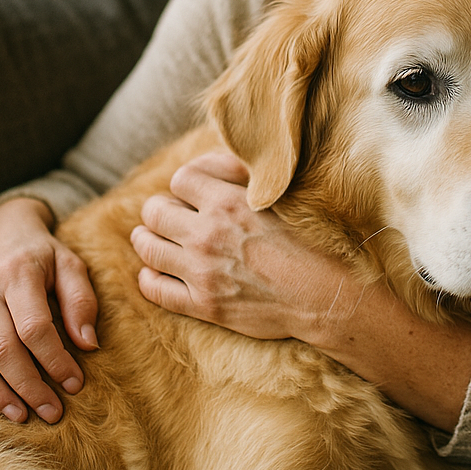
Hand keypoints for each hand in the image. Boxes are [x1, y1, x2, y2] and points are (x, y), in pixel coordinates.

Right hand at [0, 197, 98, 423]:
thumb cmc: (41, 252)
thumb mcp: (70, 264)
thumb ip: (81, 301)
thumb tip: (87, 345)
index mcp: (19, 274)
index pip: (35, 328)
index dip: (55, 360)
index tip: (74, 384)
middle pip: (1, 348)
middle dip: (27, 386)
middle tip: (51, 412)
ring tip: (19, 413)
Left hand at [132, 152, 356, 341]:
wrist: (325, 294)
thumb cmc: (310, 240)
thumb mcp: (281, 195)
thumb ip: (246, 178)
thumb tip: (221, 164)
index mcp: (227, 202)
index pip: (180, 179)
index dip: (184, 184)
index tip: (190, 193)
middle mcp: (207, 234)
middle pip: (155, 212)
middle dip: (158, 210)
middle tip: (165, 214)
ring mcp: (201, 271)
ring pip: (149, 248)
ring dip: (145, 240)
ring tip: (147, 237)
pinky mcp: (204, 305)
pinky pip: (156, 290)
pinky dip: (148, 279)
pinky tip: (152, 273)